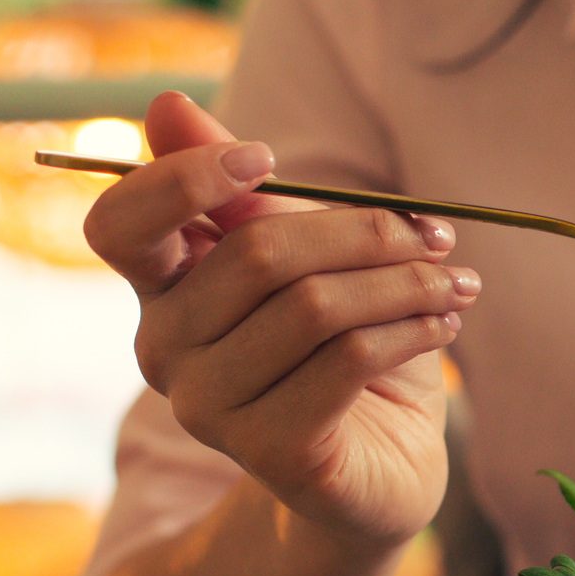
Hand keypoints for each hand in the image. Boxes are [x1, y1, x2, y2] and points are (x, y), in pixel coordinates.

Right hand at [84, 91, 479, 548]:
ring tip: (454, 283)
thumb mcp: (305, 261)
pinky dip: (412, 328)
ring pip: (315, 305)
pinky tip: (443, 325)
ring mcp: (209, 408)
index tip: (263, 157)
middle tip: (437, 236)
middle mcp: (163, 351)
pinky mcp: (270, 451)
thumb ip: (246, 194)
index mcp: (160, 291)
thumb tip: (166, 105)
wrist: (383, 471)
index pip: (120, 225)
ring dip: (404, 283)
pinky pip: (348, 359)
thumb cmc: (343, 353)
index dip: (183, 179)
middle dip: (365, 232)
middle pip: (257, 252)